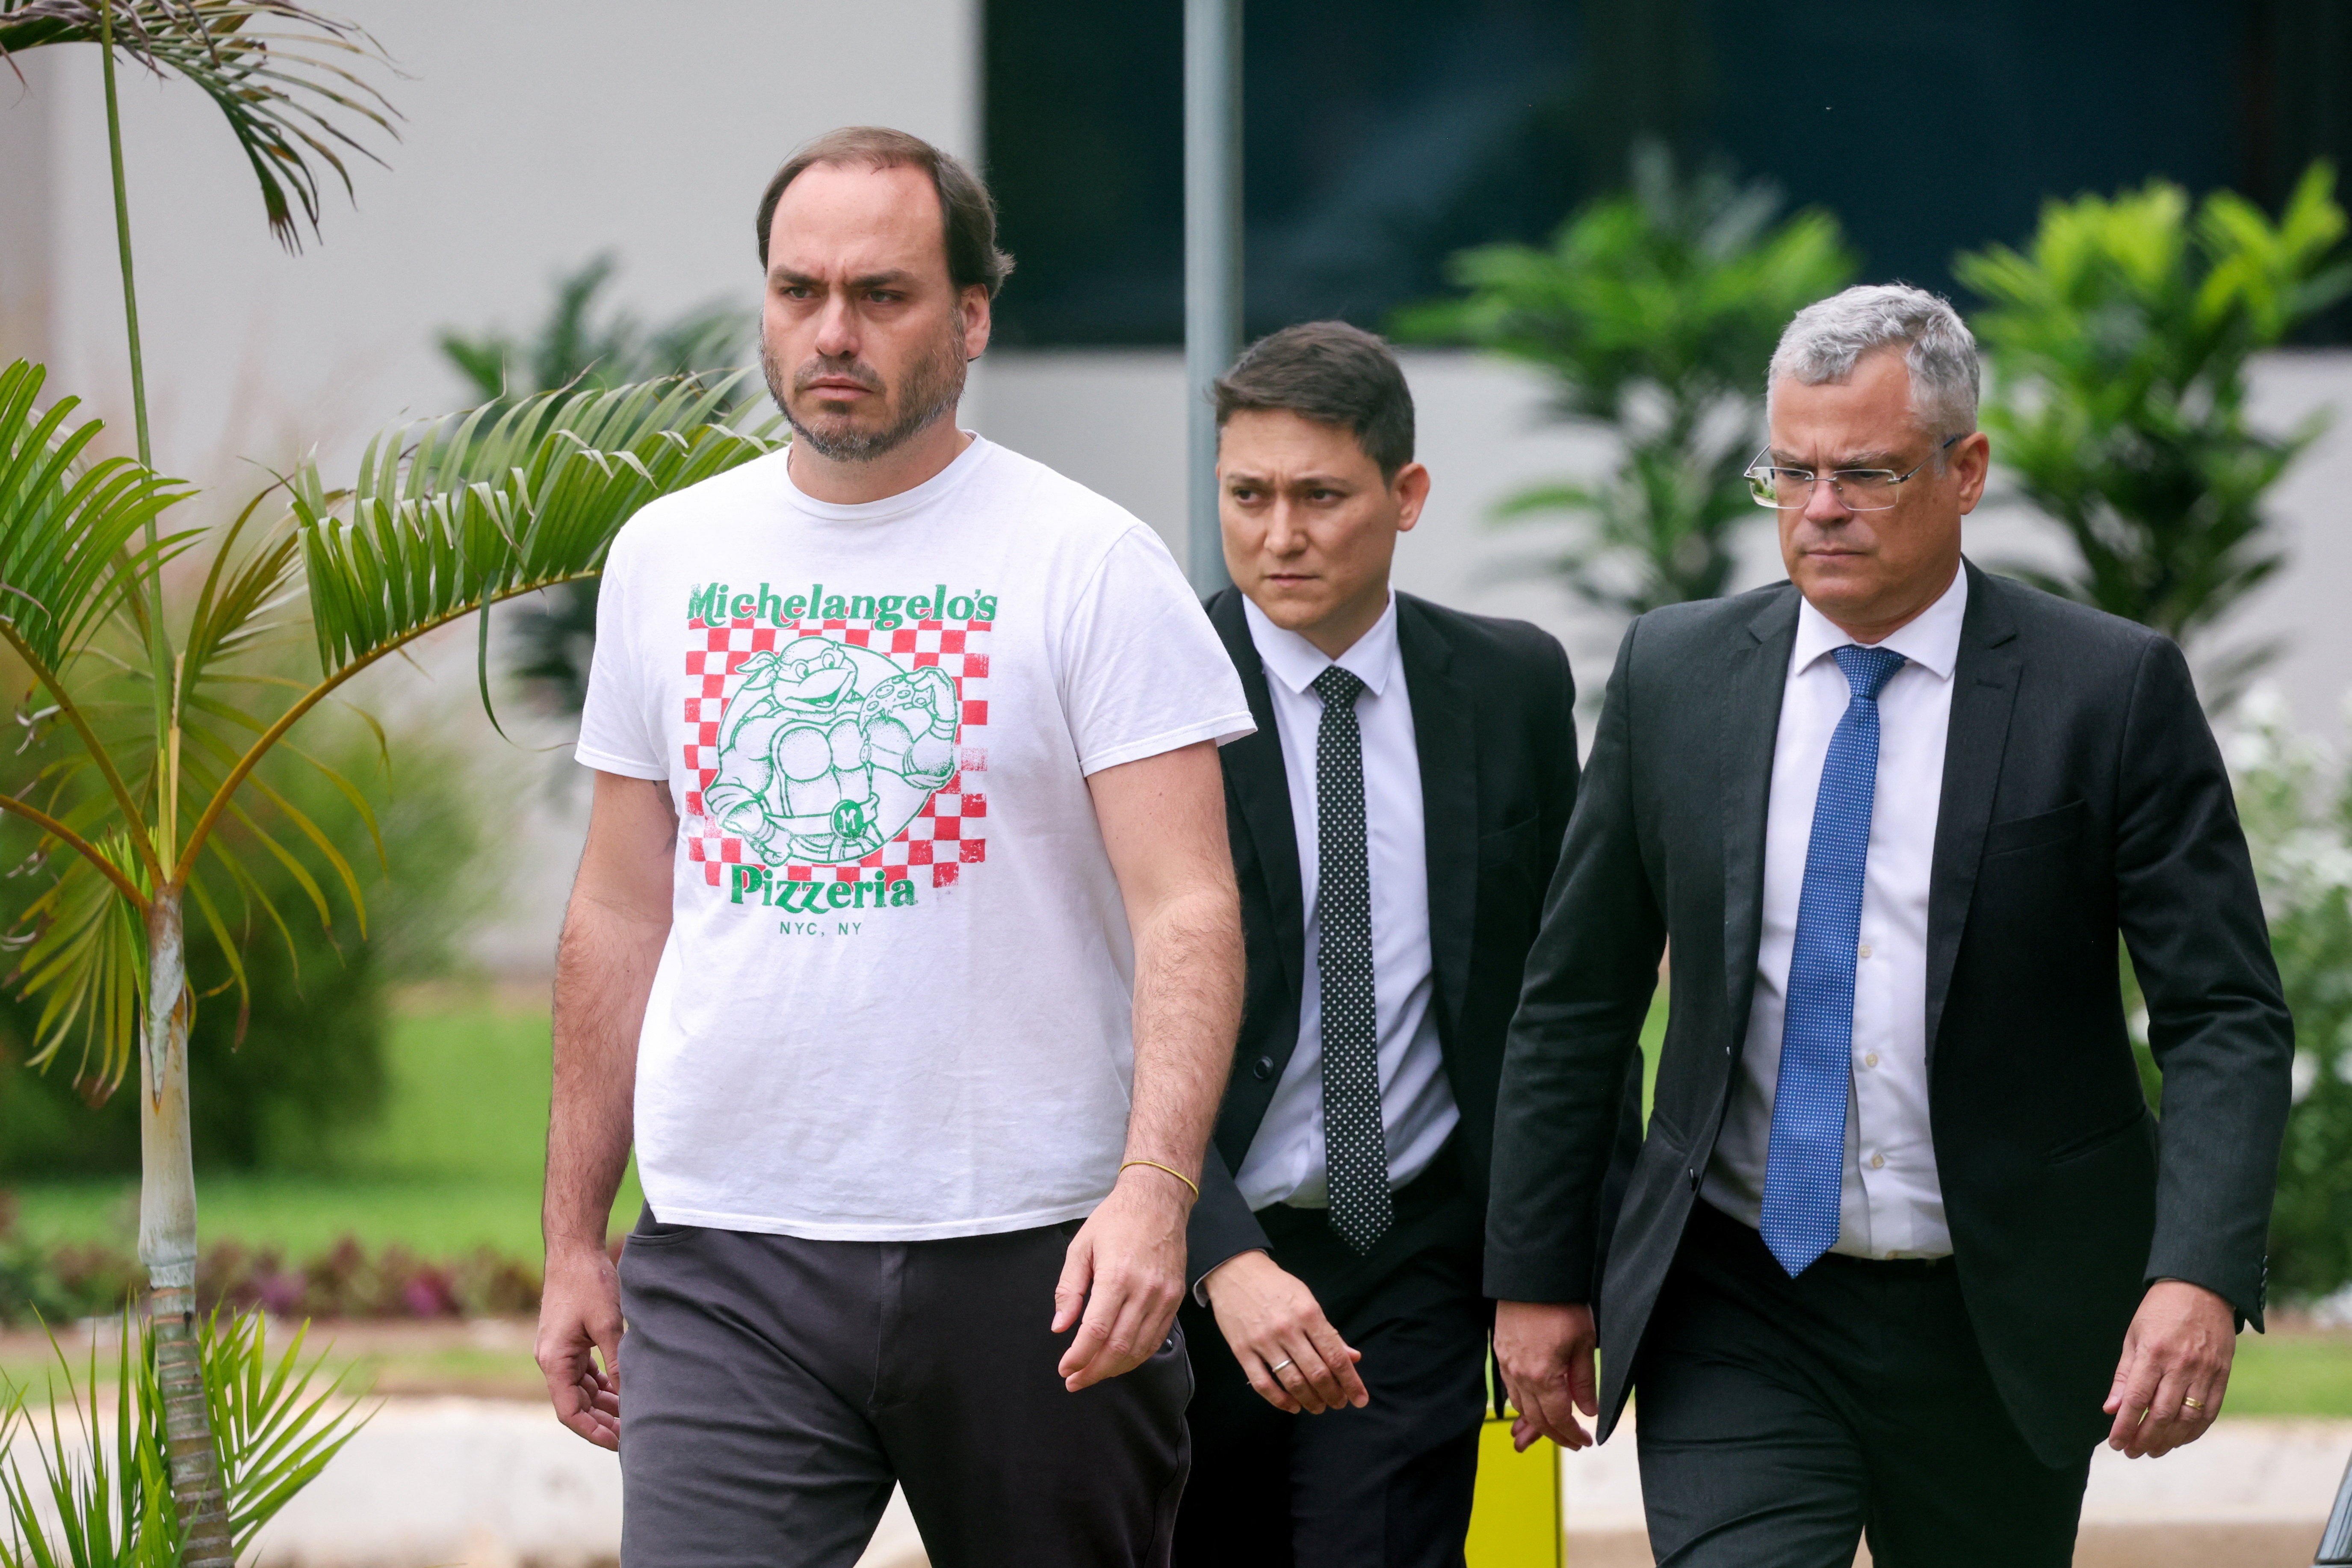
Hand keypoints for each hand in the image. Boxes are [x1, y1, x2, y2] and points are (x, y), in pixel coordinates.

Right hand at [536, 1237, 622, 1449]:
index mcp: (554, 1361)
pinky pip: (586, 1372)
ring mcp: (561, 1351)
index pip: (569, 1412)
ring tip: (634, 1417)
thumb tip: (629, 1396)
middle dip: (603, 1421)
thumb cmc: (588, 1283)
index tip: (618, 1443)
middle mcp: (553, 1360)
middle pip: (576, 1404)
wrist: (574, 1250)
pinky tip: (625, 1391)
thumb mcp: (606, 1324)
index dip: (592, 1431)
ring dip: (605, 1404)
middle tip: (634, 1435)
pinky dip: (604, 1384)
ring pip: (583, 1389)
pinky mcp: (571, 1341)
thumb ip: (617, 1361)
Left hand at [1054, 1166, 1189, 1391]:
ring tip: (1093, 1374)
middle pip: (1119, 1347)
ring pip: (1140, 1348)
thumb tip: (1060, 1328)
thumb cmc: (1115, 1220)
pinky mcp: (1175, 1298)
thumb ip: (1069, 1289)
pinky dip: (1138, 1356)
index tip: (1065, 1369)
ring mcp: (1164, 1296)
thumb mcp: (1081, 1247)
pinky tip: (1120, 1361)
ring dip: (1115, 1368)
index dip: (1079, 1356)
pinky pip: (1157, 1338)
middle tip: (1074, 1380)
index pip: (1096, 1331)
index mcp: (1116, 1276)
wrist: (1158, 1200)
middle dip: (1094, 1370)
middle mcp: (1144, 1290)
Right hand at [1201, 1250, 1367, 1413]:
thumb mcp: (1308, 1300)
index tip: (1360, 1399)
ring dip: (1310, 1400)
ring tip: (1319, 1408)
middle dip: (1333, 1395)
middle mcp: (1287, 1329)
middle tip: (1339, 1404)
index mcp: (1308, 1314)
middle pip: (1317, 1373)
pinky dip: (1279, 1400)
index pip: (1335, 1356)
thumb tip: (1354, 1358)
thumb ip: (1329, 1332)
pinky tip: (1292, 1406)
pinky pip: (1262, 1383)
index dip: (1351, 1382)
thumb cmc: (1277, 1286)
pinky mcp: (1242, 1351)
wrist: (1235, 1272)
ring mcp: (1263, 1341)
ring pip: (1292, 1381)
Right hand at [1494, 1299, 1597, 1452]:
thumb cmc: (1562, 1305)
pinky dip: (1523, 1402)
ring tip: (1553, 1430)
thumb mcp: (1584, 1343)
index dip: (1571, 1435)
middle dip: (1555, 1435)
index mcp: (1542, 1376)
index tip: (1584, 1442)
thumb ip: (1584, 1381)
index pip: (1557, 1419)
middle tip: (1573, 1442)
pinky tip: (1533, 1405)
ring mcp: (1506, 1364)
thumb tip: (1588, 1411)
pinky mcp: (1500, 1352)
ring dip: (1536, 1421)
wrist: (1532, 1275)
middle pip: (1536, 1418)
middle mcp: (1519, 1375)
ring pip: (1519, 1405)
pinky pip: (1510, 1388)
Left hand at [2104, 1279, 2235, 1456]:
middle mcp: (2181, 1365)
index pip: (2136, 1400)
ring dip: (2168, 1440)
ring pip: (2187, 1418)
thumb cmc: (2160, 1311)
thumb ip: (2124, 1375)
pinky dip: (2194, 1431)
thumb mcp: (2134, 1336)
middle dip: (2144, 1439)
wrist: (2202, 1288)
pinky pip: (2210, 1412)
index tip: (2114, 1443)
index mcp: (2154, 1353)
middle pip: (2162, 1414)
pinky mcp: (2223, 1375)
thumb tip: (2111, 1408)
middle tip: (2131, 1452)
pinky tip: (2178, 1439)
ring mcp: (2205, 1372)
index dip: (2124, 1426)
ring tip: (2152, 1450)